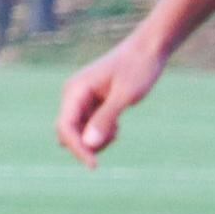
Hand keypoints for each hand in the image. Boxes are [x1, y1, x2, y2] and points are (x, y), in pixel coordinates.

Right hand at [55, 39, 159, 167]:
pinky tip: (118, 123)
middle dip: (87, 144)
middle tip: (115, 137)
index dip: (77, 148)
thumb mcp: (125, 95)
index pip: (65, 127)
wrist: (149, 48)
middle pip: (68, 133)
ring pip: (80, 133)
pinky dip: (102, 132)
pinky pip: (89, 127)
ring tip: (118, 127)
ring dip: (97, 138)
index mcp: (75, 90)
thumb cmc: (138, 67)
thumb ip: (106, 118)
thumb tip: (89, 144)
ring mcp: (82, 99)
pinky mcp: (92, 103)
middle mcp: (73, 95)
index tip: (94, 165)